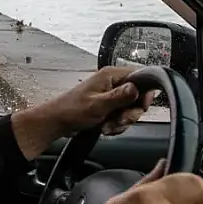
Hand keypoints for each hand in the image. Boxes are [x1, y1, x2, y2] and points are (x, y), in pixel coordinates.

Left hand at [11, 67, 155, 159]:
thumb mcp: (98, 104)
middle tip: (120, 120)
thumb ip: (119, 97)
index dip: (144, 93)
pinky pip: (122, 116)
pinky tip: (105, 128)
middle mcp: (112, 83)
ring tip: (107, 126)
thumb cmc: (71, 110)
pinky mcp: (108, 106)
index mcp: (110, 75)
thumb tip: (136, 89)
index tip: (141, 106)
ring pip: (130, 109)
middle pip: (138, 97)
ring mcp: (110, 95)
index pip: (140, 77)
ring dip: (121, 122)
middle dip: (130, 113)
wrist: (58, 121)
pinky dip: (116, 125)